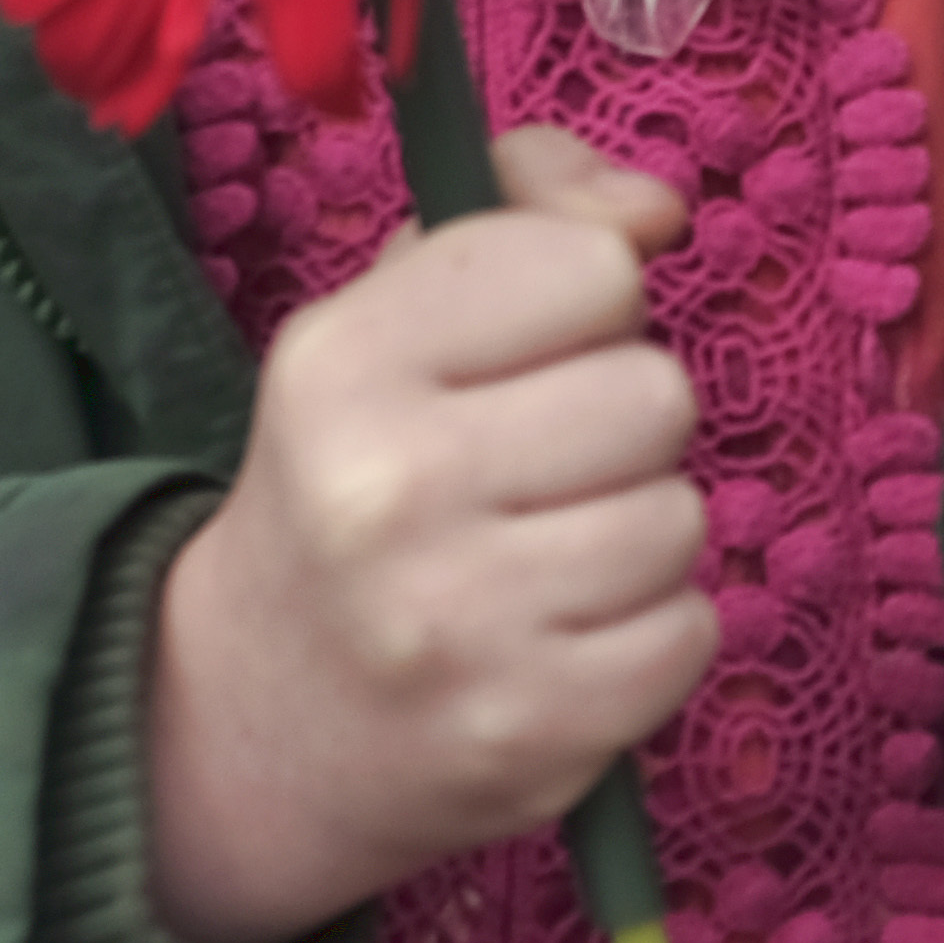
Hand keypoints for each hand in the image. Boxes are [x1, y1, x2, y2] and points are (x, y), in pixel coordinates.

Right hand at [144, 127, 711, 942]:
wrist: (254, 717)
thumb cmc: (363, 475)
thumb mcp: (396, 313)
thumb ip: (531, 207)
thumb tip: (657, 208)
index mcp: (346, 362)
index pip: (591, 267)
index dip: (584, 306)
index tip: (520, 359)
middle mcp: (387, 492)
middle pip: (656, 395)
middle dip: (619, 424)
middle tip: (534, 473)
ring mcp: (456, 627)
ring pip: (680, 520)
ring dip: (636, 532)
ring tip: (541, 557)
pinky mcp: (525, 735)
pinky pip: (689, 634)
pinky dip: (649, 635)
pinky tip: (559, 638)